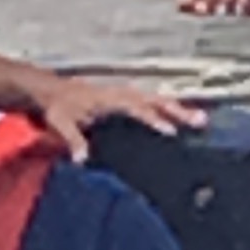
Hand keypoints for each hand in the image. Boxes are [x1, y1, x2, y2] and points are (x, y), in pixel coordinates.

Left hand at [39, 77, 208, 159]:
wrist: (48, 90)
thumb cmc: (55, 106)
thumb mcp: (59, 123)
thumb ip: (73, 140)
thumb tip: (82, 159)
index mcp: (107, 98)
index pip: (135, 108)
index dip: (153, 119)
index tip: (170, 131)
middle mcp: (119, 93)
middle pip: (154, 100)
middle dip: (178, 111)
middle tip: (201, 121)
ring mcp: (123, 95)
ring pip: (156, 100)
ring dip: (178, 109)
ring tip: (202, 120)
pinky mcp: (123, 100)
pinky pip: (150, 102)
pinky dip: (167, 108)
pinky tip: (181, 117)